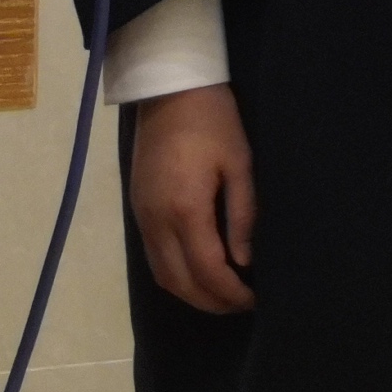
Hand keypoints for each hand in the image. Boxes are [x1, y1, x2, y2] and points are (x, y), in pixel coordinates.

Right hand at [127, 84, 254, 312]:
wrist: (169, 88)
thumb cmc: (214, 121)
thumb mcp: (240, 163)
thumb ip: (242, 215)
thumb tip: (244, 261)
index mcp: (185, 209)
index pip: (208, 271)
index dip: (231, 292)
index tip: (255, 299)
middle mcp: (156, 221)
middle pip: (180, 283)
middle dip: (212, 302)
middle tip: (241, 304)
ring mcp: (141, 217)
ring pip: (163, 276)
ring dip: (191, 293)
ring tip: (222, 294)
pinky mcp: (136, 209)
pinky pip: (153, 258)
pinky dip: (175, 275)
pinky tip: (197, 272)